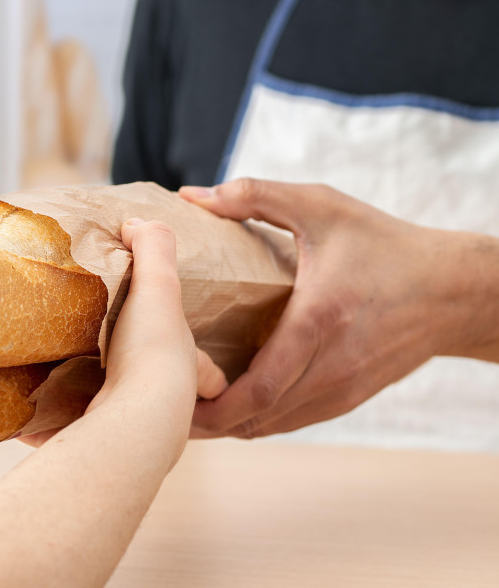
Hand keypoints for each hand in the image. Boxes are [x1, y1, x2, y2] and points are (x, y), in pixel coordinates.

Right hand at [20, 219, 226, 447]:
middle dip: (134, 386)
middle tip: (109, 365)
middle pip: (153, 399)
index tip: (213, 378)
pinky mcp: (91, 448)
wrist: (131, 422)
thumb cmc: (152, 353)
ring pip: (106, 418)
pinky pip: (62, 434)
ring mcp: (128, 432)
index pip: (209, 373)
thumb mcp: (159, 289)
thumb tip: (138, 223)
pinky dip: (42, 425)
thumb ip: (153, 251)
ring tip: (54, 379)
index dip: (211, 373)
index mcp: (182, 370)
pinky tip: (19, 414)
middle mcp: (161, 407)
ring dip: (81, 402)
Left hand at [180, 178, 498, 438]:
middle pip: (260, 415)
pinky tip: (234, 409)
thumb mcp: (322, 207)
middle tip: (167, 411)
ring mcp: (344, 388)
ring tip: (191, 414)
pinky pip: (296, 419)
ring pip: (276, 424)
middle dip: (211, 422)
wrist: (453, 289)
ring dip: (232, 426)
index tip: (175, 398)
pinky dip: (261, 420)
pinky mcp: (351, 395)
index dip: (214, 404)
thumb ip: (255, 196)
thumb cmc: (385, 245)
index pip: (259, 385)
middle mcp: (332, 365)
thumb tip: (192, 195)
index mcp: (320, 320)